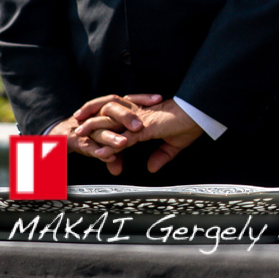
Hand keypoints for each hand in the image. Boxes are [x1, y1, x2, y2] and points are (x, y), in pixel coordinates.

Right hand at [50, 94, 161, 174]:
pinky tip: (105, 156)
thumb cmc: (87, 135)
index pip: (127, 100)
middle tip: (139, 126)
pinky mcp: (75, 140)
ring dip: (111, 136)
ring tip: (123, 143)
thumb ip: (113, 152)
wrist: (56, 137)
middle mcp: (98, 116)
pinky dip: (95, 150)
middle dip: (126, 116)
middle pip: (112, 109)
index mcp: (108, 111)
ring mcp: (86, 127)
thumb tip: (119, 168)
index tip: (158, 99)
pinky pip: (86, 144)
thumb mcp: (104, 142)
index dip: (142, 98)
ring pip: (100, 128)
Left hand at [73, 98, 205, 173]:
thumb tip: (151, 167)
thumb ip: (161, 155)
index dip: (104, 114)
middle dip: (91, 113)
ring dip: (93, 129)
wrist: (202, 113)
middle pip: (109, 109)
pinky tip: (98, 152)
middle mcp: (139, 114)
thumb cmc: (191, 123)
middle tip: (76, 120)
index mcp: (144, 114)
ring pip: (111, 122)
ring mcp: (141, 120)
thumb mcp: (174, 143)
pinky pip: (122, 138)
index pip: (119, 113)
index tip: (91, 119)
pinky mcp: (146, 128)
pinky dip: (108, 146)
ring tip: (79, 135)